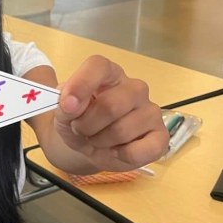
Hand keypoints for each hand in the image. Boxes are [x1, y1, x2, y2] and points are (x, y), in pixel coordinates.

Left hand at [55, 56, 168, 171]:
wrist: (88, 144)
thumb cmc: (78, 119)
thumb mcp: (63, 111)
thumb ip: (64, 103)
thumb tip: (71, 104)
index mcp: (109, 74)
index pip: (99, 66)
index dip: (81, 84)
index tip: (66, 105)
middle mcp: (134, 88)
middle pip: (110, 105)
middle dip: (87, 125)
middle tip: (80, 129)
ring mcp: (150, 111)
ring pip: (121, 131)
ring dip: (100, 141)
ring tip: (96, 139)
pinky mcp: (160, 137)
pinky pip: (139, 151)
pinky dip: (119, 156)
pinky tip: (115, 151)